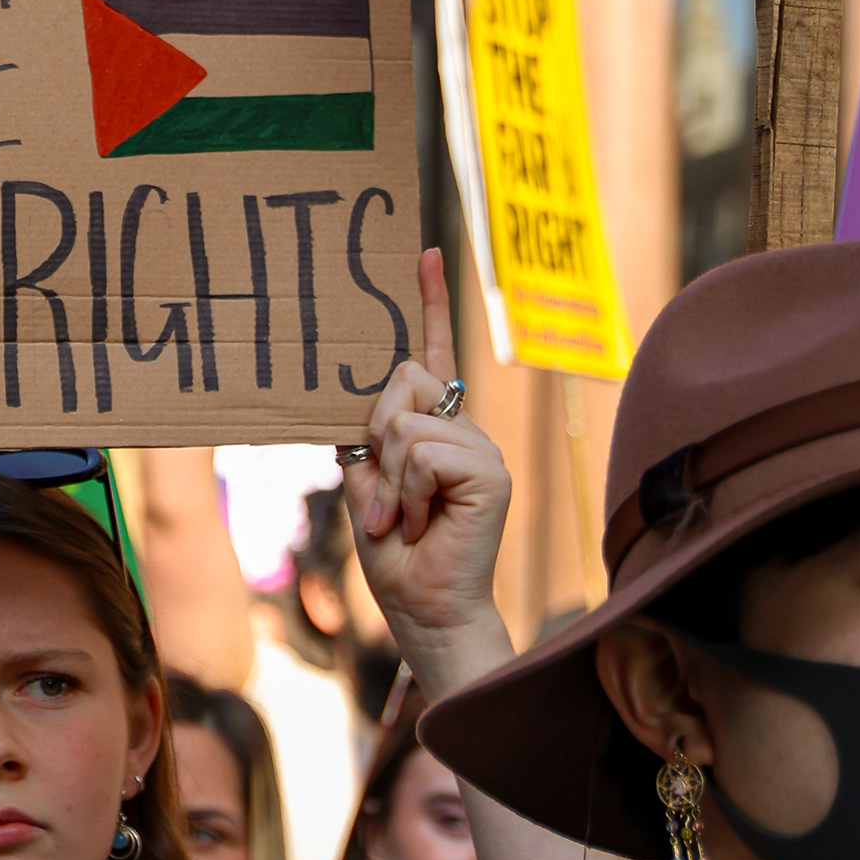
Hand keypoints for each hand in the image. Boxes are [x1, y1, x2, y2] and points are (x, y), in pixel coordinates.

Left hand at [336, 250, 511, 693]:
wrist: (423, 606)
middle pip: (403, 381)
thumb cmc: (394, 549)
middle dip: (376, 438)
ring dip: (389, 478)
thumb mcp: (368, 480)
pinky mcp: (491, 471)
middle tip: (384, 500)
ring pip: (407, 422)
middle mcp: (463, 429)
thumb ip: (374, 435)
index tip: (423, 253)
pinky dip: (407, 490)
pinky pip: (425, 452)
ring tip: (403, 519)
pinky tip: (421, 522)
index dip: (429, 303)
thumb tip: (381, 395)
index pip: (431, 355)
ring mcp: (481, 448)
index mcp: (434, 427)